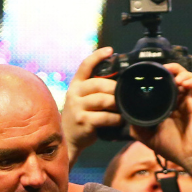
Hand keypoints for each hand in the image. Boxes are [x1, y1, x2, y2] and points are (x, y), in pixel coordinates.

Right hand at [62, 46, 120, 164]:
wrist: (67, 140)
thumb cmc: (80, 118)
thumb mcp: (82, 100)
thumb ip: (94, 90)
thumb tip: (118, 82)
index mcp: (76, 85)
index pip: (85, 66)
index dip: (97, 56)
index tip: (110, 50)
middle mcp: (74, 94)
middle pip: (99, 83)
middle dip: (115, 88)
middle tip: (124, 94)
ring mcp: (77, 108)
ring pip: (103, 100)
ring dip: (117, 104)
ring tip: (124, 108)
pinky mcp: (83, 121)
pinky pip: (104, 117)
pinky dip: (115, 118)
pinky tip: (119, 120)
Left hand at [131, 63, 191, 169]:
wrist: (189, 157)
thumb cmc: (172, 148)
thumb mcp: (148, 136)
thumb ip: (137, 125)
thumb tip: (126, 115)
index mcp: (168, 107)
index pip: (164, 87)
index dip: (159, 78)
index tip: (149, 74)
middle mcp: (179, 102)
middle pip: (176, 78)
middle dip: (170, 70)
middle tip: (162, 68)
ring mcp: (190, 102)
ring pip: (188, 78)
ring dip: (181, 72)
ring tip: (173, 73)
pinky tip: (184, 82)